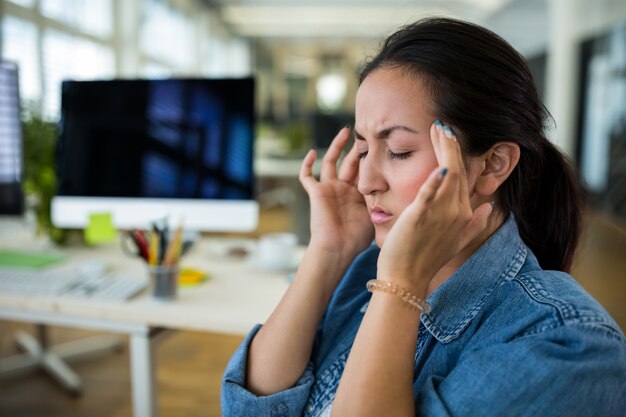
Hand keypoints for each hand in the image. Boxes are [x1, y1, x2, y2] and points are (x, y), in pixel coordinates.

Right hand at [299, 127, 373, 258]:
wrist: (336, 248)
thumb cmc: (356, 238)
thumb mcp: (374, 216)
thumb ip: (383, 203)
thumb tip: (404, 196)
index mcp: (358, 194)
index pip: (365, 171)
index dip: (371, 158)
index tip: (382, 144)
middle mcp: (343, 189)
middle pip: (350, 162)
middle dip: (358, 148)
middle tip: (366, 132)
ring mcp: (329, 189)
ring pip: (331, 162)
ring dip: (337, 146)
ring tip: (345, 131)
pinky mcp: (316, 192)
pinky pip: (307, 176)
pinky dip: (306, 164)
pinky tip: (312, 151)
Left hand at [377, 122, 493, 296]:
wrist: (406, 279)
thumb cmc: (425, 259)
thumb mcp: (456, 241)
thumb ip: (475, 224)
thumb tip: (490, 207)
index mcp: (464, 214)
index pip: (463, 176)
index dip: (456, 154)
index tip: (448, 136)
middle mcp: (456, 212)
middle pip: (457, 170)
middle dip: (450, 144)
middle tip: (442, 124)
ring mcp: (440, 215)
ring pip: (448, 175)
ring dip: (444, 150)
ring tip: (438, 129)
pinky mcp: (420, 217)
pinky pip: (429, 195)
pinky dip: (434, 180)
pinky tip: (439, 164)